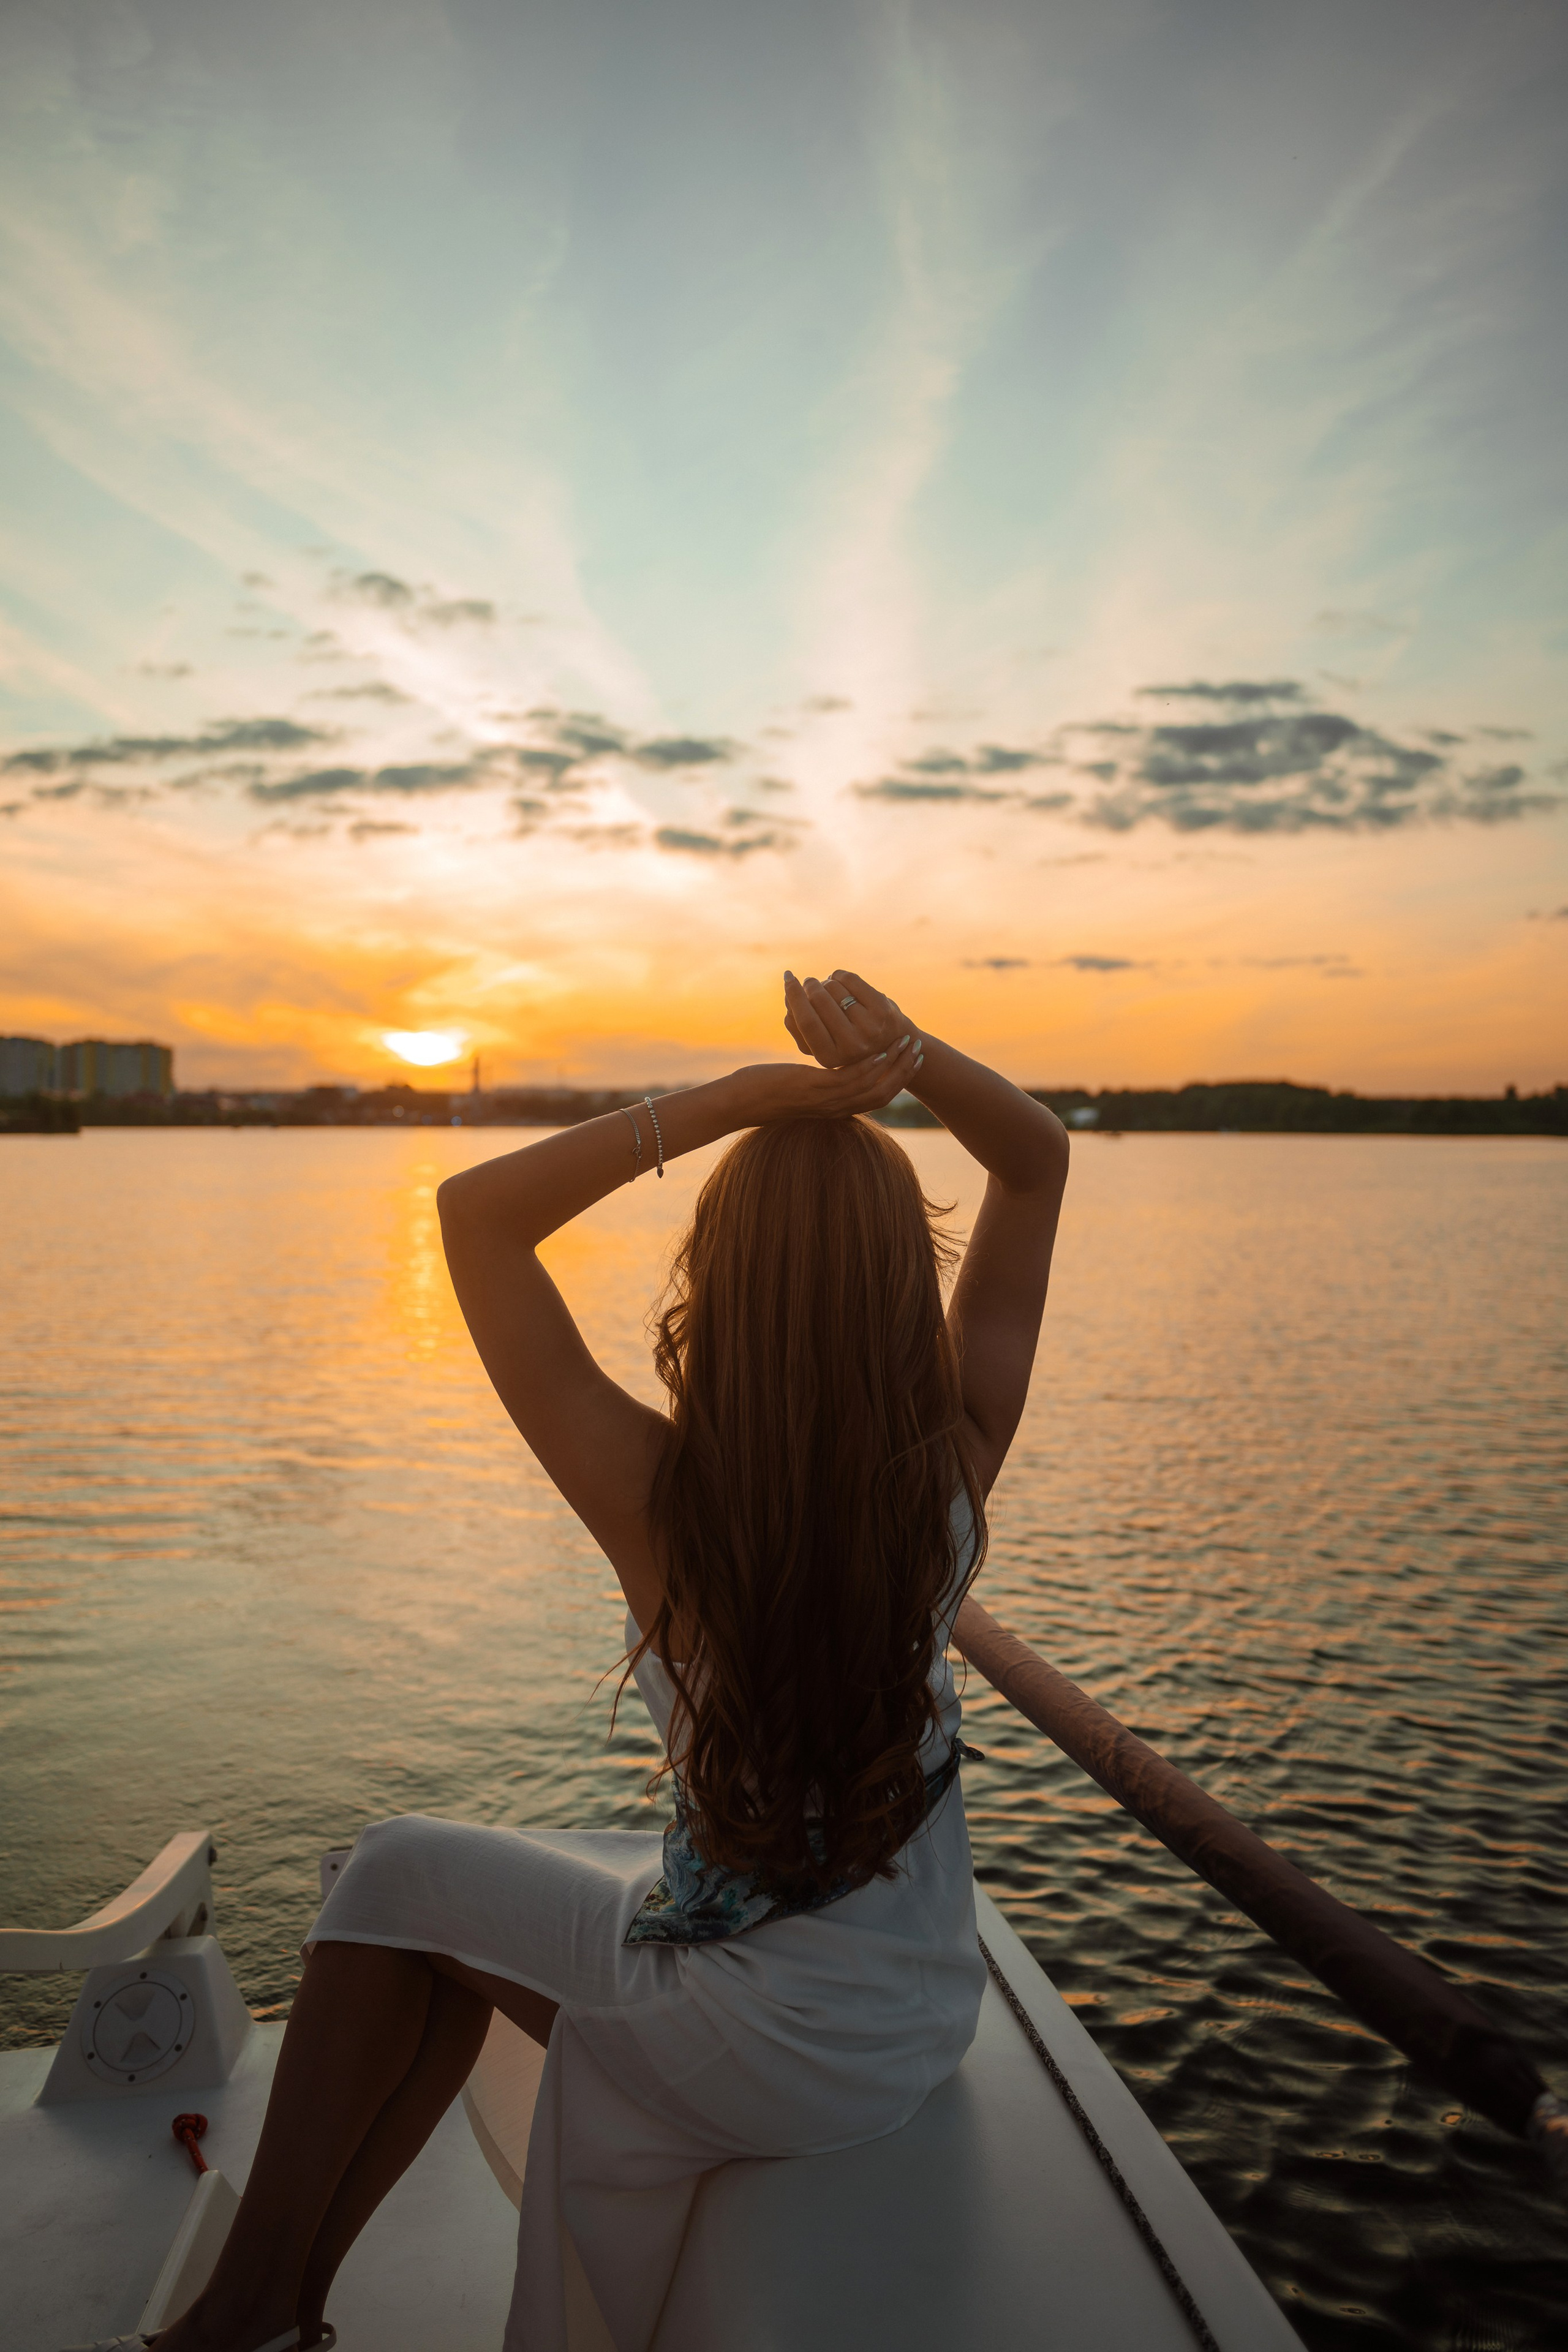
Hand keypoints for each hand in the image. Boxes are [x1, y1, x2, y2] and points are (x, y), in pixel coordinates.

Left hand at [729, 1034, 922, 1123]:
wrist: (739, 1102)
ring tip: (906, 1042)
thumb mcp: (799, 1086)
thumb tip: (825, 1071)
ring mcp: (827, 1101)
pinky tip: (878, 1050)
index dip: (899, 1079)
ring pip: (873, 1084)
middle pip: (884, 1092)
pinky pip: (850, 1078)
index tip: (912, 1059)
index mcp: (836, 1108)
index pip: (878, 1097)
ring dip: (893, 1063)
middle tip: (919, 1049)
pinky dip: (868, 1065)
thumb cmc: (764, 1092)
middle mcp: (837, 1108)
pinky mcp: (815, 1089)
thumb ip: (817, 1082)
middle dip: (905, 1070)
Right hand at [783, 969, 917, 1070]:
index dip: (793, 996)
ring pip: (834, 988)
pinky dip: (840, 975)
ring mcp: (869, 1028)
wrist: (890, 1043)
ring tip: (828, 987)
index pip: (805, 1021)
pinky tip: (839, 979)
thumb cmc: (846, 1042)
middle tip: (809, 982)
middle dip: (810, 985)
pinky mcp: (882, 1010)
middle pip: (818, 1001)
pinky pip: (851, 980)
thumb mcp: (822, 1044)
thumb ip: (799, 1028)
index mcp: (829, 1058)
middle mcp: (851, 1046)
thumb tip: (788, 1002)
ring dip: (826, 982)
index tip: (788, 978)